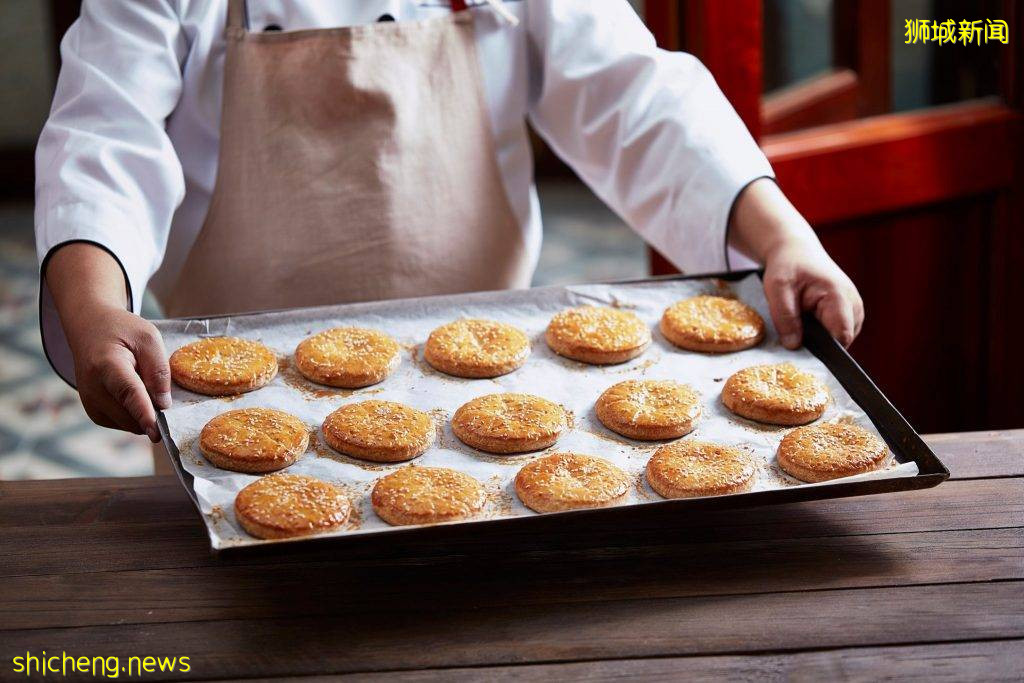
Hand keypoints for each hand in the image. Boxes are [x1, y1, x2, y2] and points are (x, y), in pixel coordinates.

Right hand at [66, 304, 170, 441]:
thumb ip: (159, 370)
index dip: (144, 414)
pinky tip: (134, 393)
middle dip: (152, 412)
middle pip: (130, 414)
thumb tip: (164, 405)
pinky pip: (123, 423)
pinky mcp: (93, 412)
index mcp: (107, 365)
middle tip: (158, 389)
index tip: (156, 433)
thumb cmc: (122, 331)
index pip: (129, 394)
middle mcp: (93, 389)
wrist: (90, 328)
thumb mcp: (149, 339)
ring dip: (143, 413)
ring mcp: (90, 403)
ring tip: (141, 383)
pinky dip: (134, 415)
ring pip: (128, 424)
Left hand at [728, 178, 863, 348]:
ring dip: (820, 339)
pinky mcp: (849, 313)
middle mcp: (854, 304)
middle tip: (795, 337)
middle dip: (819, 345)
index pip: (840, 337)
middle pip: (841, 341)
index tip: (803, 353)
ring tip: (800, 324)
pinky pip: (837, 333)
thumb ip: (785, 318)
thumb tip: (794, 346)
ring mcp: (854, 309)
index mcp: (839, 297)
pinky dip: (822, 333)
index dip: (823, 351)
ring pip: (840, 339)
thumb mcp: (778, 288)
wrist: (797, 250)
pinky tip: (807, 324)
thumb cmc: (787, 265)